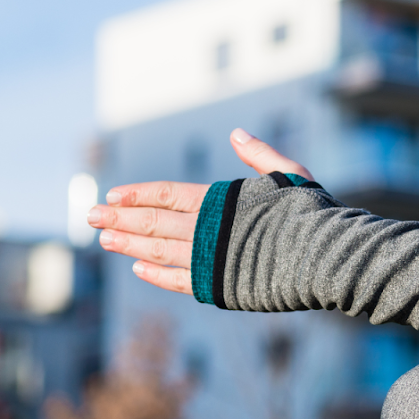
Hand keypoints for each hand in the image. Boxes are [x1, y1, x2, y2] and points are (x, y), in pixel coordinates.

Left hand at [87, 129, 311, 294]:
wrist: (328, 256)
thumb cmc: (314, 212)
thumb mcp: (291, 174)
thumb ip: (260, 156)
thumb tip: (236, 133)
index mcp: (223, 200)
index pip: (168, 194)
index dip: (139, 194)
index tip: (112, 195)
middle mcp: (210, 229)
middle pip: (154, 221)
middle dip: (120, 218)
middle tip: (90, 217)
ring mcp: (211, 259)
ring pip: (158, 250)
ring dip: (129, 243)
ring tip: (105, 239)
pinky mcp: (219, 285)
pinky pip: (178, 280)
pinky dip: (155, 273)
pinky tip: (138, 267)